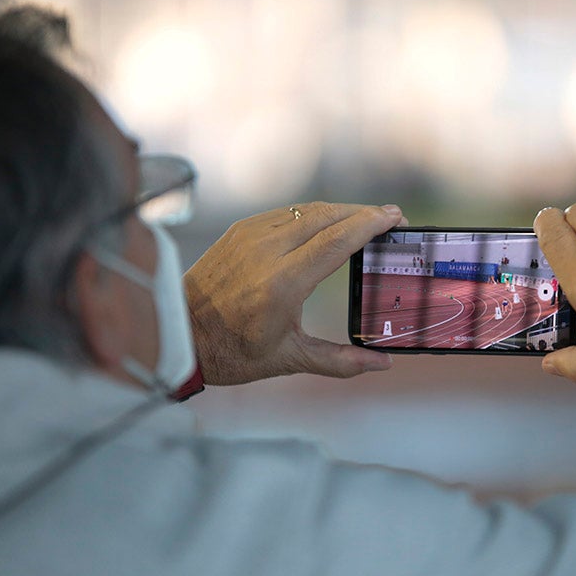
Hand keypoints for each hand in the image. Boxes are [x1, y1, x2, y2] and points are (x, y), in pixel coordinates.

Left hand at [184, 202, 405, 384]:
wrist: (180, 333)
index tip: (394, 217)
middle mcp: (267, 252)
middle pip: (327, 217)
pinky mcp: (240, 231)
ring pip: (307, 211)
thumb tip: (383, 364)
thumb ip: (341, 361)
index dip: (370, 224)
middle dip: (363, 213)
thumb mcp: (290, 359)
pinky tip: (327, 224)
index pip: (337, 240)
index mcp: (283, 283)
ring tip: (364, 219)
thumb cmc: (233, 351)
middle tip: (390, 217)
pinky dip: (313, 215)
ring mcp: (251, 236)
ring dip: (340, 211)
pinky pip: (285, 213)